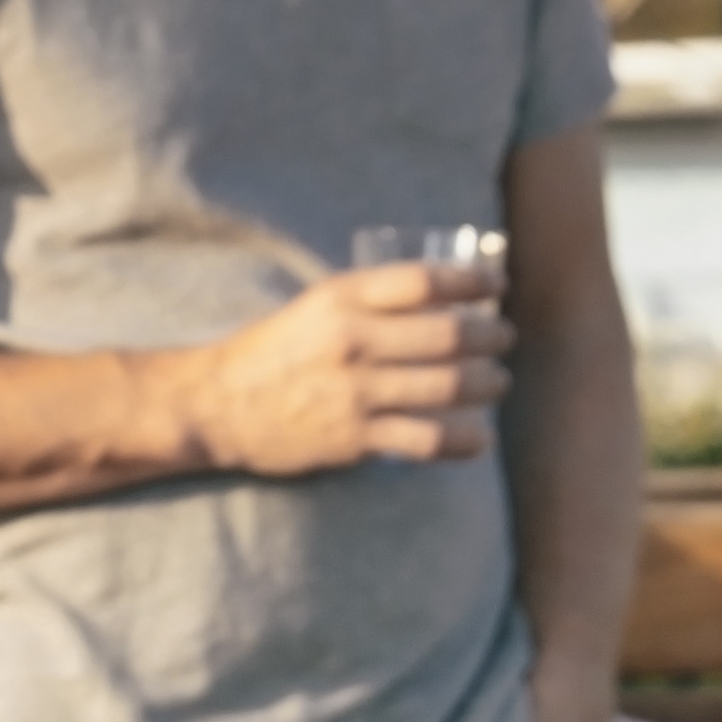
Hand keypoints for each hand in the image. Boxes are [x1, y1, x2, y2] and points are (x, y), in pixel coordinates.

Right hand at [181, 256, 508, 478]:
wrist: (216, 407)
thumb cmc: (273, 351)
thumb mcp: (316, 306)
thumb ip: (371, 300)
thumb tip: (445, 297)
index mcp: (341, 298)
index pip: (425, 281)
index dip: (473, 281)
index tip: (497, 285)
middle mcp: (352, 341)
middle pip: (449, 334)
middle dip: (492, 336)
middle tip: (505, 338)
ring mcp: (355, 392)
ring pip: (449, 386)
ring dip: (488, 383)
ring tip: (498, 381)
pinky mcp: (354, 438)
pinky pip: (428, 439)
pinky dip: (464, 439)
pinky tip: (478, 436)